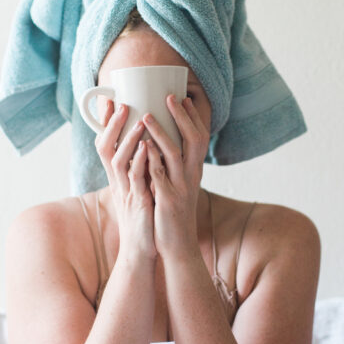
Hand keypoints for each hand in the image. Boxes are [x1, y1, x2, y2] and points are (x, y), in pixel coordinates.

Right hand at [95, 99, 156, 261]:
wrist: (140, 251)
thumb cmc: (142, 219)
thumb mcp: (137, 189)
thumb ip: (138, 168)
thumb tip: (145, 146)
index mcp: (118, 176)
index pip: (106, 144)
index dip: (106, 122)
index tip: (110, 98)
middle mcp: (117, 182)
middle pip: (105, 148)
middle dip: (112, 125)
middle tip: (122, 103)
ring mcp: (126, 193)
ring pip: (118, 162)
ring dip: (127, 140)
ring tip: (138, 120)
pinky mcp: (137, 204)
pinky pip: (136, 181)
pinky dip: (140, 164)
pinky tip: (146, 150)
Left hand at [142, 95, 209, 258]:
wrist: (177, 246)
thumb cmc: (172, 214)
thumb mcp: (177, 186)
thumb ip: (171, 166)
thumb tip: (159, 144)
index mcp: (194, 171)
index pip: (200, 138)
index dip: (193, 117)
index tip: (184, 97)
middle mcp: (191, 177)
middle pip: (194, 140)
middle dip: (182, 117)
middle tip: (170, 97)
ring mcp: (181, 189)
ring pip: (175, 155)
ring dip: (162, 133)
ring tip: (146, 116)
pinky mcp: (167, 201)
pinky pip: (160, 177)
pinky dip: (153, 160)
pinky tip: (143, 146)